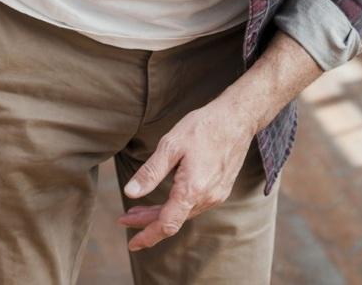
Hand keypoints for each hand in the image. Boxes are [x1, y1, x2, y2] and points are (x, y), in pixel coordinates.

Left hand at [118, 99, 259, 251]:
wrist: (237, 118)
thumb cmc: (203, 127)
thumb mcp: (170, 145)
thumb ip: (150, 172)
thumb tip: (130, 193)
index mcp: (192, 190)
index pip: (167, 224)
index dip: (147, 236)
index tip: (132, 244)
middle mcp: (207, 198)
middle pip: (173, 220)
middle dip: (147, 223)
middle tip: (124, 219)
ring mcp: (216, 195)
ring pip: (183, 213)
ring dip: (161, 214)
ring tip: (138, 210)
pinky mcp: (220, 189)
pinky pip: (194, 205)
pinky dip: (176, 206)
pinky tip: (166, 198)